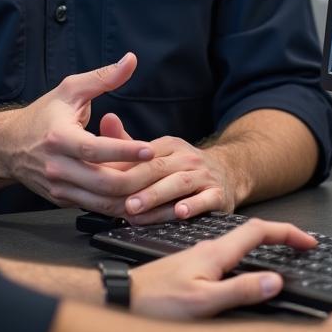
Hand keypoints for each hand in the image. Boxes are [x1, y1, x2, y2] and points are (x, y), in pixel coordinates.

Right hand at [0, 54, 154, 210]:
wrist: (8, 145)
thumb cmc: (43, 114)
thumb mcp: (70, 90)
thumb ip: (103, 77)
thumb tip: (131, 60)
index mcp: (59, 137)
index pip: (94, 149)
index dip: (124, 151)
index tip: (149, 150)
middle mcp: (57, 166)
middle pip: (102, 182)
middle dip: (135, 179)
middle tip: (159, 171)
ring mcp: (59, 187)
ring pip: (102, 202)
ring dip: (131, 196)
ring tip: (155, 185)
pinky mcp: (63, 200)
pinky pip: (96, 207)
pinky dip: (119, 204)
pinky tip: (138, 196)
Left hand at [99, 113, 238, 223]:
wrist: (228, 172)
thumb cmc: (181, 167)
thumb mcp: (159, 152)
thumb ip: (130, 143)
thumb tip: (106, 118)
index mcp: (169, 146)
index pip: (144, 157)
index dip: (122, 170)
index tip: (103, 183)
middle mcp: (187, 157)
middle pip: (159, 169)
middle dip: (136, 185)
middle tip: (117, 200)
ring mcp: (203, 175)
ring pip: (179, 184)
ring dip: (156, 197)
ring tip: (136, 209)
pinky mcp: (218, 193)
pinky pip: (206, 199)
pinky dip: (193, 206)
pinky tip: (179, 212)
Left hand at [130, 217, 315, 318]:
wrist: (122, 298)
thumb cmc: (156, 302)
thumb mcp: (202, 302)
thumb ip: (239, 290)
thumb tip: (274, 281)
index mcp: (215, 252)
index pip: (259, 231)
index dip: (287, 233)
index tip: (309, 241)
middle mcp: (208, 248)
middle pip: (251, 232)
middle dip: (280, 234)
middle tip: (302, 244)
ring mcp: (198, 255)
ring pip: (237, 240)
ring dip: (263, 240)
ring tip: (281, 248)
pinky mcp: (190, 265)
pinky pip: (226, 251)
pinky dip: (245, 252)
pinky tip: (243, 262)